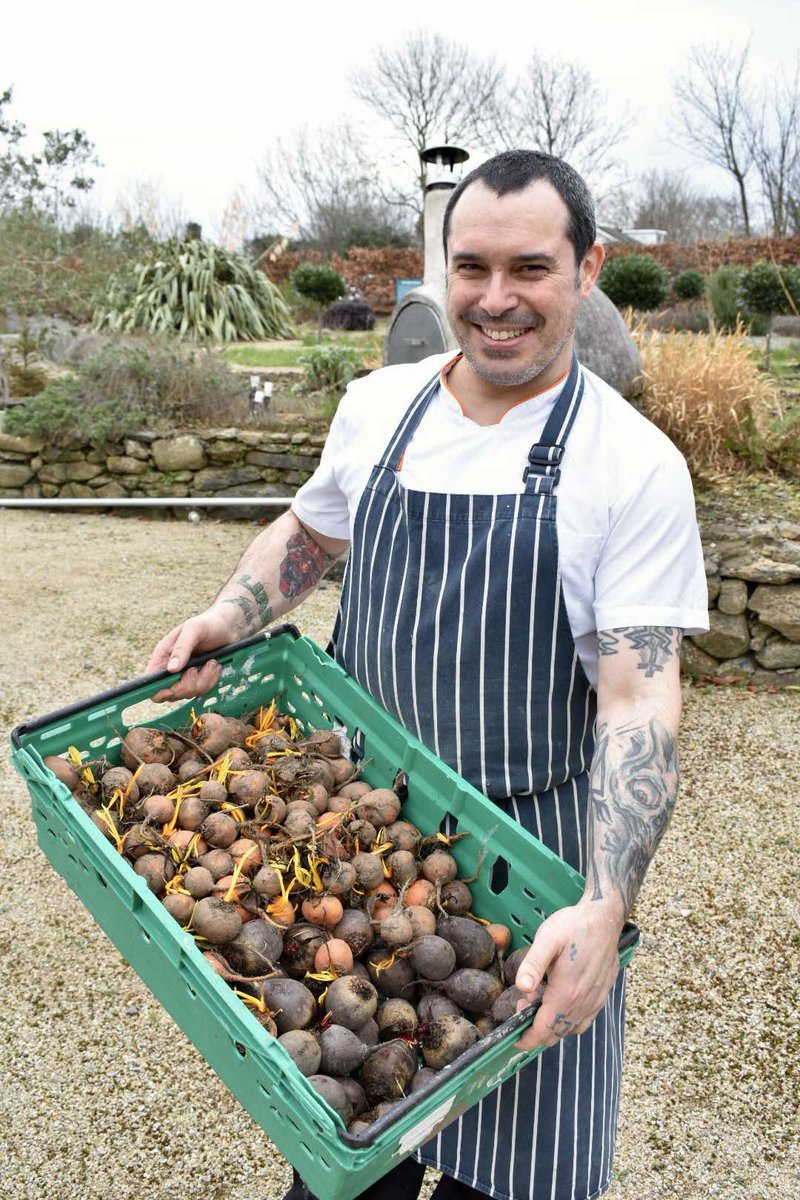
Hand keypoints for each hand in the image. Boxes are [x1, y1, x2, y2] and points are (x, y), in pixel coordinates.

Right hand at [144, 606, 240, 702]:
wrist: (227, 626)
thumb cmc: (208, 623)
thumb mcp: (194, 629)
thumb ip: (182, 648)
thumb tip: (171, 669)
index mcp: (163, 654)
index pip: (150, 680)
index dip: (157, 690)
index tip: (171, 690)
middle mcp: (171, 667)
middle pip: (171, 692)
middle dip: (187, 685)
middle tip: (197, 669)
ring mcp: (185, 675)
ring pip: (189, 693)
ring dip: (203, 680)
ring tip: (211, 662)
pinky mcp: (199, 679)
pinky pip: (202, 690)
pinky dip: (211, 680)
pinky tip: (214, 666)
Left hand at [513, 900, 622, 1052]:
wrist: (604, 918)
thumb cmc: (573, 926)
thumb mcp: (547, 939)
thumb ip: (533, 965)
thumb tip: (521, 988)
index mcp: (566, 993)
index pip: (543, 1030)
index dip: (526, 1039)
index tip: (513, 1037)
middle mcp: (582, 1003)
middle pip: (555, 1034)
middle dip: (535, 1030)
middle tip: (523, 1006)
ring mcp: (595, 1001)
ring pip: (569, 1030)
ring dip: (552, 1025)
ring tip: (539, 1001)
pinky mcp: (602, 996)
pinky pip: (583, 1022)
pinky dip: (568, 1022)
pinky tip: (560, 1004)